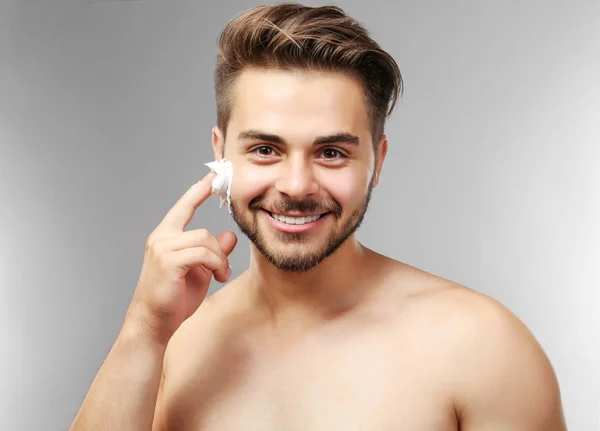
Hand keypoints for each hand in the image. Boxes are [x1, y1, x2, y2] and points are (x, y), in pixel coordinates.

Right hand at [125, 172, 236, 344]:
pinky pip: (203, 253)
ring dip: (219, 261)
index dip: (199, 190)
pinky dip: (216, 265)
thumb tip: (230, 236)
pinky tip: (217, 277)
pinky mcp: (168, 260)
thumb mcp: (200, 271)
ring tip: (220, 276)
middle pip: (204, 231)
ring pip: (206, 241)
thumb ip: (213, 251)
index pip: (184, 206)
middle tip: (224, 269)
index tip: (214, 175)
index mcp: (165, 237)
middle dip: (220, 251)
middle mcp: (161, 238)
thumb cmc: (174, 298)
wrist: (155, 323)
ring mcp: (162, 248)